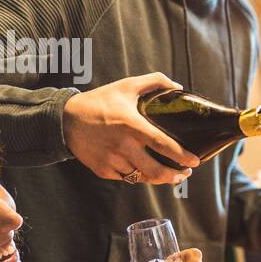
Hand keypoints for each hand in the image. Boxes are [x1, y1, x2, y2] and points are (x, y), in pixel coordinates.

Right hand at [63, 73, 200, 184]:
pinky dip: (139, 176)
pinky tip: (146, 171)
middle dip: (175, 176)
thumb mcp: (126, 86)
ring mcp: (112, 160)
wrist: (65, 120)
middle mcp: (122, 146)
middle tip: (185, 173)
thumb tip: (177, 86)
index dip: (181, 156)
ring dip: (159, 179)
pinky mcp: (103, 170)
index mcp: (131, 125)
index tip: (195, 161)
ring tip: (170, 175)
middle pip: (155, 171)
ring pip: (142, 178)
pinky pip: (127, 178)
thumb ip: (154, 82)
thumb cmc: (99, 102)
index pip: (162, 144)